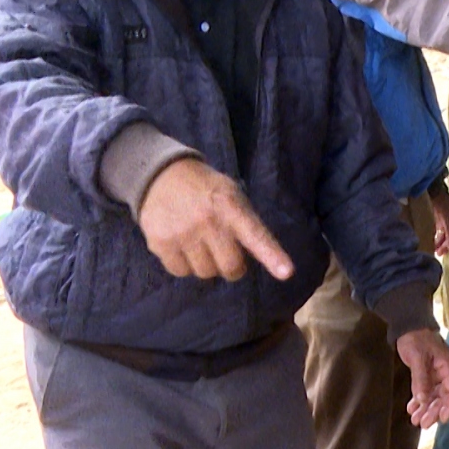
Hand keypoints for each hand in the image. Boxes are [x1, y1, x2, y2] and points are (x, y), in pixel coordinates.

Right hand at [138, 158, 293, 281]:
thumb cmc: (206, 190)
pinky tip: (183, 247)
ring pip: (206, 273)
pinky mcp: (160, 244)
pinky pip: (181, 272)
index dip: (272, 255)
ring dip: (208, 265)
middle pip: (231, 267)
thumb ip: (245, 223)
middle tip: (228, 257)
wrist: (161, 176)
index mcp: (231, 206)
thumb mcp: (232, 195)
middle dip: (234, 268)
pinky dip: (185, 265)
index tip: (287, 273)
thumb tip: (261, 257)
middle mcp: (208, 221)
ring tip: (202, 245)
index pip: (256, 235)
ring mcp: (182, 234)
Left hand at [396, 328, 448, 427]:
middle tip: (423, 423)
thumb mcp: (418, 357)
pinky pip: (425, 391)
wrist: (407, 326)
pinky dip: (419, 401)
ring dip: (426, 409)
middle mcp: (443, 372)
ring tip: (415, 420)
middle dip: (434, 411)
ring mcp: (435, 374)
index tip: (443, 419)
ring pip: (434, 396)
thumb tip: (423, 399)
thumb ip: (420, 378)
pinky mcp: (426, 374)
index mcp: (447, 366)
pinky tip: (411, 408)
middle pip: (443, 396)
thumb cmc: (416, 339)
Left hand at [429, 189, 448, 256]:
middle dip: (448, 246)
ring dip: (442, 244)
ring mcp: (447, 221)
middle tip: (439, 253)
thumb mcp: (445, 215)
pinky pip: (441, 234)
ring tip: (435, 251)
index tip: (447, 248)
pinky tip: (432, 244)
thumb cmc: (439, 202)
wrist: (430, 191)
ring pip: (447, 237)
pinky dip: (438, 240)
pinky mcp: (440, 222)